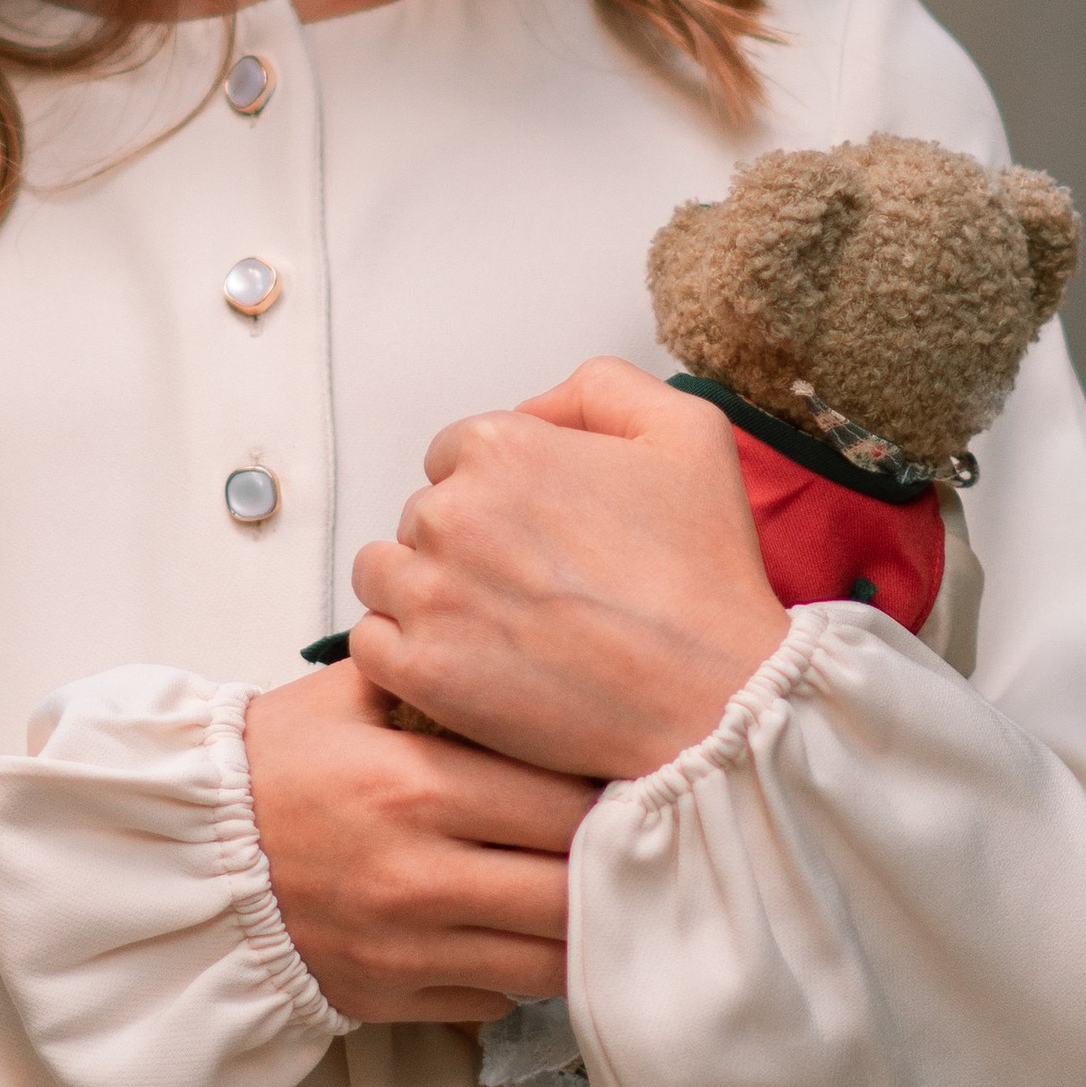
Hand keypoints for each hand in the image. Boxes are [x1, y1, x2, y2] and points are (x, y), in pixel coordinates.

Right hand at [242, 660, 597, 1022]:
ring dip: (578, 932)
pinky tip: (519, 933)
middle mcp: (417, 877)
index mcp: (415, 788)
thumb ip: (445, 675)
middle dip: (608, 867)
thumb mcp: (352, 692)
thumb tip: (542, 674)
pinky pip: (493, 1002)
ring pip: (546, 963)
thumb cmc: (274, 761)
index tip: (626, 785)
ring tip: (589, 893)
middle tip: (628, 844)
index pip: (563, 806)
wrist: (181, 851)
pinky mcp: (387, 997)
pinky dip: (519, 973)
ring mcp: (404, 948)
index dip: (610, 796)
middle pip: (570, 891)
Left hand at [349, 358, 789, 781]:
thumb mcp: (688, 431)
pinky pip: (370, 645)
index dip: (498, 493)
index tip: (540, 535)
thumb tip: (534, 409)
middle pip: (420, 514)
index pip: (455, 454)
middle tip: (532, 588)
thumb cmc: (704, 573)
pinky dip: (406, 655)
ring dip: (422, 593)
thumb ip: (602, 388)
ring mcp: (428, 594)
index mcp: (502, 447)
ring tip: (494, 627)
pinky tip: (465, 664)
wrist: (715, 698)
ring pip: (383, 573)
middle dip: (463, 544)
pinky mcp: (418, 669)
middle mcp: (450, 512)